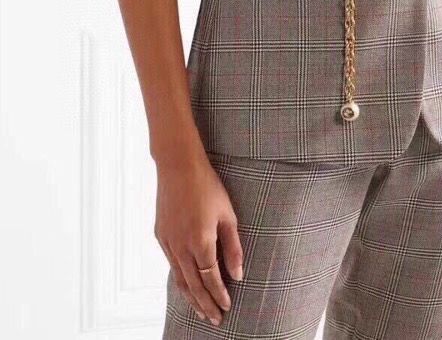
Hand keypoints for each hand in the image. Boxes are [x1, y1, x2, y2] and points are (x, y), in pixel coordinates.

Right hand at [154, 151, 243, 325]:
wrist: (178, 166)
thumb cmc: (207, 186)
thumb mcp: (228, 215)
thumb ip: (232, 247)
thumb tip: (237, 275)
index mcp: (200, 241)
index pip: (211, 279)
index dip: (219, 295)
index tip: (227, 306)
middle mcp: (181, 246)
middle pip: (194, 285)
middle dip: (205, 305)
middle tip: (215, 319)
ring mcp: (168, 242)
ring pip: (179, 279)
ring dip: (191, 297)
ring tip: (201, 311)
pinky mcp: (160, 235)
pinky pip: (171, 264)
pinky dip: (180, 279)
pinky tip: (187, 285)